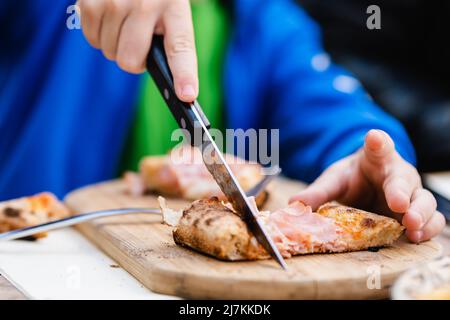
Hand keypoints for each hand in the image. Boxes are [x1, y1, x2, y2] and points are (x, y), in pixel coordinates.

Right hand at [77, 0, 197, 101]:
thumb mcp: (170, 8)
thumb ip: (170, 39)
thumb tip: (174, 86)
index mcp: (174, 7)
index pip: (180, 47)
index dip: (183, 74)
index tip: (186, 95)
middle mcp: (146, 5)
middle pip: (130, 61)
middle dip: (134, 61)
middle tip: (138, 43)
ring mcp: (116, 2)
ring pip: (110, 53)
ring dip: (116, 45)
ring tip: (124, 21)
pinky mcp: (91, 2)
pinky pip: (92, 40)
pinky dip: (100, 35)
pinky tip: (109, 17)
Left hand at [290, 130, 445, 242]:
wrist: (365, 188)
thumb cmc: (352, 180)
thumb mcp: (334, 182)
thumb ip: (318, 192)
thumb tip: (293, 203)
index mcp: (377, 159)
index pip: (379, 147)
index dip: (378, 142)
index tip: (373, 138)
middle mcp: (398, 175)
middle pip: (405, 180)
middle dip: (403, 192)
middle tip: (398, 204)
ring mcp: (411, 196)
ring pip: (425, 202)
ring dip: (421, 214)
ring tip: (412, 226)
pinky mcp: (415, 215)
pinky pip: (430, 221)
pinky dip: (427, 229)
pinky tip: (417, 237)